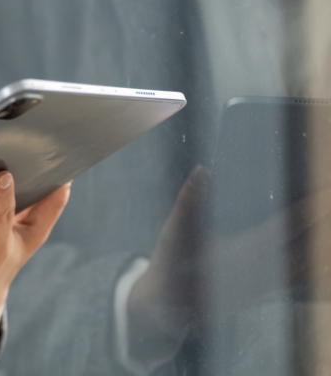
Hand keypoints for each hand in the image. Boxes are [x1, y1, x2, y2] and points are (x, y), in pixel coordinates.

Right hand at [129, 166, 330, 342]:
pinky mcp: (259, 295)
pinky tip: (311, 265)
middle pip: (307, 247)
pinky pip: (294, 282)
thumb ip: (190, 200)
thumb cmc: (171, 267)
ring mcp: (264, 285)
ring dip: (318, 251)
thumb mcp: (176, 231)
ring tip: (324, 233)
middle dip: (320, 227)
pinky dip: (308, 270)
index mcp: (250, 250)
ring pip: (305, 267)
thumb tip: (200, 170)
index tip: (325, 194)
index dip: (311, 208)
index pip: (292, 225)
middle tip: (328, 207)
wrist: (166, 309)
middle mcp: (265, 269)